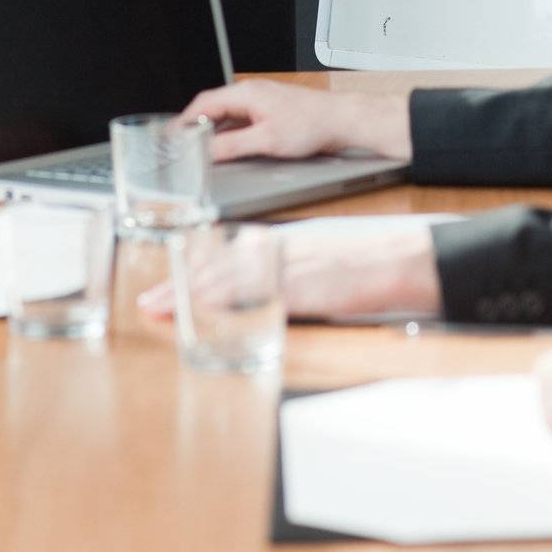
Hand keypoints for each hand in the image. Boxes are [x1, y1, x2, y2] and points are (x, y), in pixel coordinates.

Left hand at [137, 226, 440, 320]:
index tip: (168, 282)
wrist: (403, 259)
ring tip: (161, 305)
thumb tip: (262, 289)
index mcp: (286, 243)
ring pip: (230, 276)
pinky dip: (227, 300)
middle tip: (149, 299)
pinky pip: (256, 292)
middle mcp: (282, 249)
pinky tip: (206, 308)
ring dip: (192, 292)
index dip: (196, 269)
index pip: (231, 254)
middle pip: (222, 265)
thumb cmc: (368, 265)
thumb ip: (289, 269)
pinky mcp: (303, 285)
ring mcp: (290, 266)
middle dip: (182, 283)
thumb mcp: (321, 260)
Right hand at [180, 80, 411, 163]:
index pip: (204, 103)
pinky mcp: (269, 109)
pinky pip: (239, 117)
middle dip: (194, 124)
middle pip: (212, 106)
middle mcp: (251, 92)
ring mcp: (260, 99)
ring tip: (198, 147)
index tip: (171, 136)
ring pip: (226, 112)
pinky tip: (225, 144)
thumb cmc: (310, 125)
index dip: (184, 121)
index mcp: (247, 93)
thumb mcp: (267, 141)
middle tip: (180, 144)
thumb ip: (233, 145)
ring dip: (211, 128)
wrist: (339, 121)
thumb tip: (208, 151)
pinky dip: (227, 129)